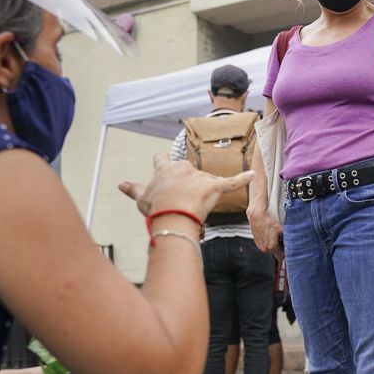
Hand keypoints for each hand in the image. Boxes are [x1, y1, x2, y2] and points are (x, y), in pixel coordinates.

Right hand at [119, 153, 254, 219]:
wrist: (173, 214)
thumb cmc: (157, 207)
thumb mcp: (142, 198)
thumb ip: (132, 189)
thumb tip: (120, 184)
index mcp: (165, 169)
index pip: (162, 159)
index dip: (162, 163)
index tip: (163, 166)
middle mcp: (183, 168)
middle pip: (186, 170)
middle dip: (186, 183)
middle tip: (181, 200)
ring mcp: (200, 176)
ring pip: (205, 180)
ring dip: (203, 192)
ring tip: (197, 207)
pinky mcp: (216, 185)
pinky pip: (232, 182)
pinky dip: (243, 179)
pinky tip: (253, 175)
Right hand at [247, 205, 283, 256]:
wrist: (257, 217)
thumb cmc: (268, 222)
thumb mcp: (281, 230)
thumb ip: (287, 239)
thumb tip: (293, 242)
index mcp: (271, 247)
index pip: (282, 257)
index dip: (286, 252)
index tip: (288, 248)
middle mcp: (265, 249)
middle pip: (276, 253)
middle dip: (280, 247)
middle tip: (282, 239)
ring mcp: (260, 246)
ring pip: (271, 249)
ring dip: (274, 244)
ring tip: (275, 235)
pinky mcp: (257, 243)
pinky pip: (265, 245)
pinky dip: (268, 241)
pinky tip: (270, 234)